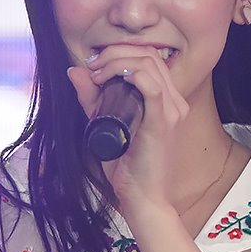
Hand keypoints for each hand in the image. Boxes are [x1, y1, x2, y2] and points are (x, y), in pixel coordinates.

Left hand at [66, 42, 190, 217]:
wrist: (143, 199)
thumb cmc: (129, 169)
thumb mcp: (105, 124)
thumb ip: (92, 99)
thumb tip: (74, 71)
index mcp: (167, 101)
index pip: (149, 58)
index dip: (120, 52)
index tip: (95, 66)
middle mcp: (175, 102)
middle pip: (149, 54)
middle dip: (115, 52)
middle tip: (92, 67)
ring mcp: (172, 111)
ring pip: (149, 63)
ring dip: (117, 61)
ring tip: (96, 74)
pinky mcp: (163, 122)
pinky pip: (151, 86)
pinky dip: (129, 73)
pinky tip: (111, 78)